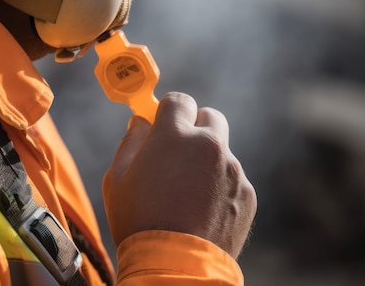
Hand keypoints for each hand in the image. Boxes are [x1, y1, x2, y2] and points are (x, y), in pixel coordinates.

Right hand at [103, 92, 256, 258]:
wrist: (174, 265)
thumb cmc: (139, 221)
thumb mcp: (117, 179)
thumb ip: (130, 142)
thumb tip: (139, 123)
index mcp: (175, 135)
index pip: (179, 100)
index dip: (168, 111)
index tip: (161, 123)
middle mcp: (209, 145)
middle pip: (210, 116)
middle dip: (195, 127)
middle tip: (179, 150)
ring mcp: (232, 170)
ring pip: (221, 152)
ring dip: (206, 161)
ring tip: (187, 193)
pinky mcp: (247, 194)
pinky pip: (232, 179)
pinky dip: (219, 187)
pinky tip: (201, 210)